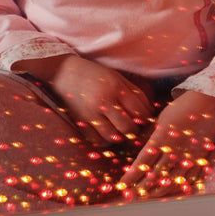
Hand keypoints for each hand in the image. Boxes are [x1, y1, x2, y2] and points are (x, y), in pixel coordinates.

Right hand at [16, 53, 151, 144]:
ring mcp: (90, 115)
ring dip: (120, 136)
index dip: (146, 119)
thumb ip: (135, 94)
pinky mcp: (79, 123)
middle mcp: (103, 103)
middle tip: (134, 127)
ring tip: (120, 130)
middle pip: (128, 128)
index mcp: (115, 89)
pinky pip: (97, 141)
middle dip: (134, 130)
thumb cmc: (96, 75)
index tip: (144, 118)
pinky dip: (105, 141)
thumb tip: (150, 112)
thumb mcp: (118, 78)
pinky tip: (107, 133)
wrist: (64, 73)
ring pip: (113, 137)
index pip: (139, 112)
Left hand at [122, 90, 214, 196]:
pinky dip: (177, 187)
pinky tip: (170, 190)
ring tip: (147, 196)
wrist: (209, 105)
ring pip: (170, 181)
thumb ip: (151, 137)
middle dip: (140, 188)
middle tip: (131, 196)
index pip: (142, 163)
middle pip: (154, 176)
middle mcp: (173, 152)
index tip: (122, 186)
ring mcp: (187, 158)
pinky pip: (187, 179)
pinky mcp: (199, 160)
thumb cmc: (182, 109)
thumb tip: (139, 149)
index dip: (130, 177)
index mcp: (161, 140)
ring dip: (157, 191)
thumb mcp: (161, 121)